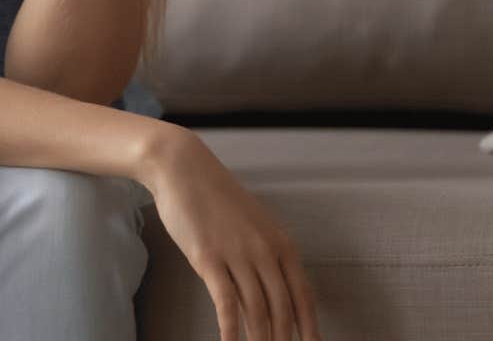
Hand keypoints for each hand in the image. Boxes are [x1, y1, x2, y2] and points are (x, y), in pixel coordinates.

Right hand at [143, 129, 322, 340]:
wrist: (183, 169)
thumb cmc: (215, 197)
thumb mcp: (252, 225)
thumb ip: (264, 255)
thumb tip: (269, 289)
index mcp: (280, 243)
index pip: (302, 295)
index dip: (308, 326)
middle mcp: (265, 251)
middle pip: (282, 308)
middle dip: (283, 338)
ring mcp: (237, 255)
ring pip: (257, 309)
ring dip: (259, 339)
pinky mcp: (208, 259)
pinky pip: (225, 302)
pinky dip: (230, 330)